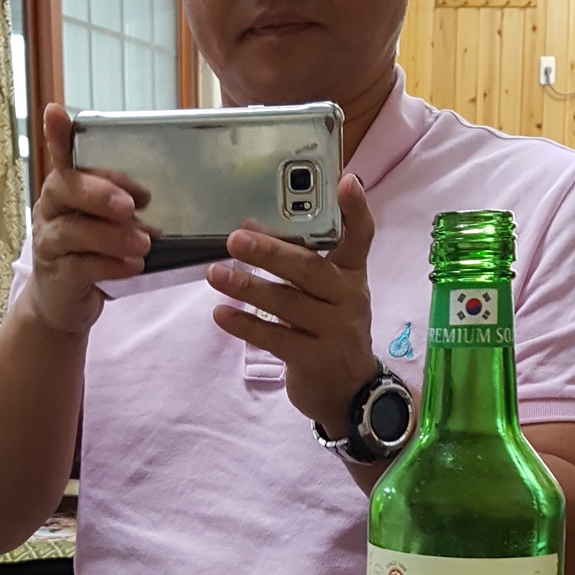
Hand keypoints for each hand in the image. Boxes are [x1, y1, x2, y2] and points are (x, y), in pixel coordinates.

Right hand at [25, 105, 153, 335]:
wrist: (63, 303)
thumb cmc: (89, 255)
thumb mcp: (104, 222)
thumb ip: (119, 203)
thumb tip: (153, 194)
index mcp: (63, 190)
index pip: (61, 157)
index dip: (57, 136)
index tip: (58, 114)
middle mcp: (50, 211)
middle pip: (64, 189)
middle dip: (99, 192)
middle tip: (131, 205)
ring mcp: (49, 244)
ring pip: (74, 230)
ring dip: (112, 235)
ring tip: (144, 243)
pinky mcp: (58, 277)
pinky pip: (81, 266)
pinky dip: (110, 265)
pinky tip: (133, 266)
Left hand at [206, 174, 378, 435]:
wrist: (349, 393)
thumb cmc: (330, 331)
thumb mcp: (325, 294)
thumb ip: (296, 263)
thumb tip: (249, 227)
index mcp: (352, 275)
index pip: (360, 238)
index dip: (356, 211)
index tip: (347, 181)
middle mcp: (348, 299)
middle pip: (309, 270)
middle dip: (271, 253)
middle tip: (235, 239)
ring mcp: (333, 331)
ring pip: (286, 304)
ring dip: (247, 288)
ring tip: (214, 274)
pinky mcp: (313, 359)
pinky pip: (274, 338)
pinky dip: (245, 325)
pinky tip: (221, 314)